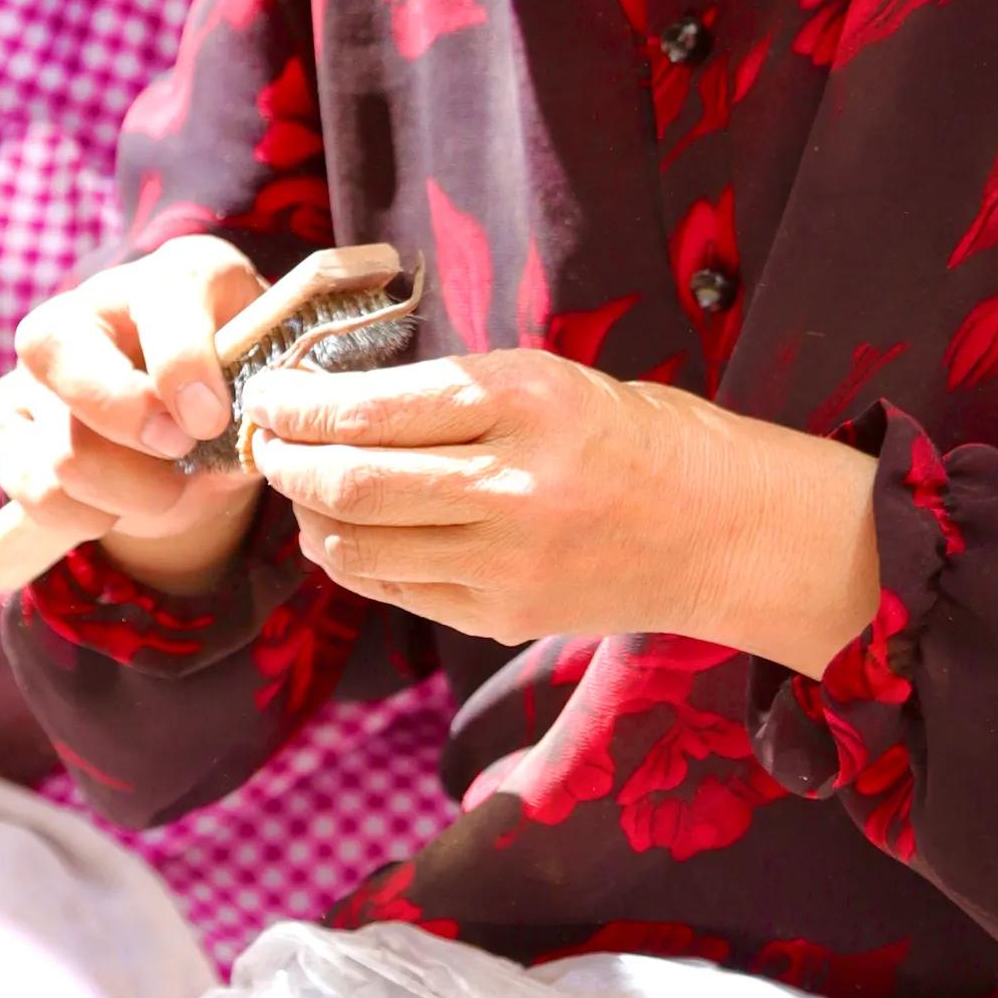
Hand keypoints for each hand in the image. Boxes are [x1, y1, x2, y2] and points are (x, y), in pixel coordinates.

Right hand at [0, 235, 267, 590]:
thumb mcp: (265, 382)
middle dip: (127, 420)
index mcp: (176, 276)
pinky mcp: (9, 422)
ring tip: (169, 488)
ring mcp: (38, 366)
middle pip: (62, 354)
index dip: (182, 365)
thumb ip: (260, 398)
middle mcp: (89, 307)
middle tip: (179, 449)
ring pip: (64, 449)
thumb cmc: (237, 392)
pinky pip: (39, 491)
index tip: (210, 420)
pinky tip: (121, 502)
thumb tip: (241, 445)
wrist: (197, 427)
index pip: (160, 301)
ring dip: (131, 491)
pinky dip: (91, 516)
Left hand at [245, 350, 879, 665]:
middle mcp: (515, 486)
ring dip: (310, 516)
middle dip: (286, 461)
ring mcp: (508, 563)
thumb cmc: (642, 437)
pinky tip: (350, 535)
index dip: (301, 404)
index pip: (375, 407)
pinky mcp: (505, 617)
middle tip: (265, 441)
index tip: (270, 393)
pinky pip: (398, 591)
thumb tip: (337, 402)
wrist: (732, 533)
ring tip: (302, 489)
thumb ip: (456, 393)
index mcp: (529, 402)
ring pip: (360, 546)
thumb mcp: (555, 380)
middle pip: (352, 482)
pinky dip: (356, 561)